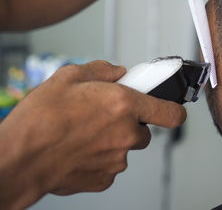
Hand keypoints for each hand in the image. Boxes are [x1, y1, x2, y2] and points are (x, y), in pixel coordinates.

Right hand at [0, 61, 185, 208]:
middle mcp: (126, 134)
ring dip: (112, 141)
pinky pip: (110, 164)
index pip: (170, 112)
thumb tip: (117, 72)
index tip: (171, 107)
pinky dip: (100, 157)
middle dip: (129, 124)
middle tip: (105, 117)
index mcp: (123, 105)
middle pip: (143, 131)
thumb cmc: (40, 119)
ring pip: (125, 148)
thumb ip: (102, 70)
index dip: (174, 109)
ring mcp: (117, 159)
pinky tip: (79, 150)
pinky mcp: (105, 178)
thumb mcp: (69, 76)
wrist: (20, 158)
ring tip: (84, 134)